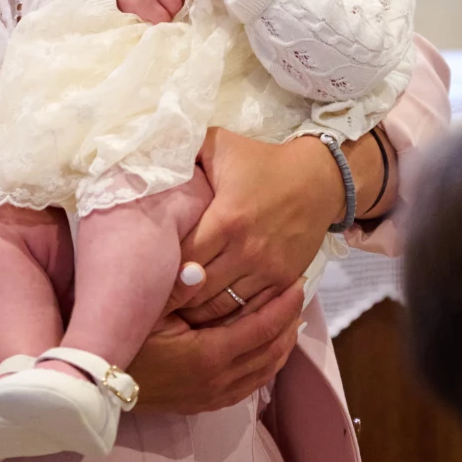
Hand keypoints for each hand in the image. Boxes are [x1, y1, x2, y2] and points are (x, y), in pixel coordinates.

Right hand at [128, 281, 305, 412]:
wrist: (100, 389)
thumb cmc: (124, 344)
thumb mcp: (145, 313)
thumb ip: (174, 289)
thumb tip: (200, 269)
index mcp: (209, 355)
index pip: (262, 328)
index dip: (284, 306)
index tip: (299, 284)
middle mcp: (219, 380)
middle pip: (272, 351)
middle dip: (290, 323)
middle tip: (299, 298)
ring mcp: (214, 395)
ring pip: (265, 372)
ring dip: (282, 346)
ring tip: (290, 321)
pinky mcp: (206, 404)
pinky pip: (250, 386)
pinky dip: (266, 366)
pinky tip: (267, 352)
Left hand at [168, 129, 345, 324]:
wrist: (319, 179)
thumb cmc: (261, 161)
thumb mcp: (221, 143)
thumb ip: (184, 147)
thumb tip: (151, 150)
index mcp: (226, 219)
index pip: (182, 259)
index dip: (159, 272)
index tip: (142, 277)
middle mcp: (246, 249)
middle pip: (198, 290)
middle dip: (173, 299)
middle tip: (150, 303)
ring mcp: (267, 269)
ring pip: (222, 307)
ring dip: (197, 313)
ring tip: (175, 314)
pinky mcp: (283, 280)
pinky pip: (250, 312)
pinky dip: (228, 318)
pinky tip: (209, 316)